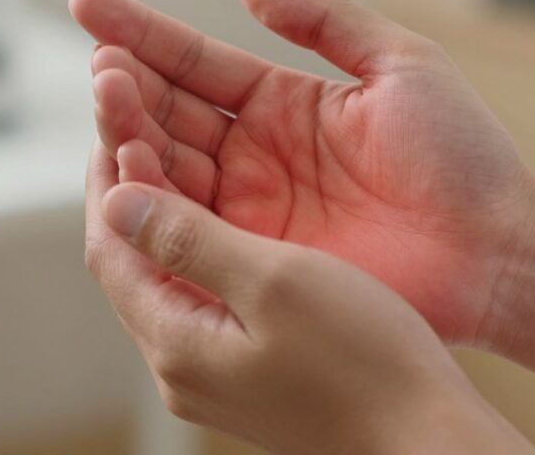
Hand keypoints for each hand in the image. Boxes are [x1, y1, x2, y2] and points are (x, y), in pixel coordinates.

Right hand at [69, 0, 534, 343]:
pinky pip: (186, 228)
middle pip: (168, 113)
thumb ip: (323, 19)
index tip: (87, 5)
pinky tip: (125, 174)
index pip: (195, 61)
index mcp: (283, 102)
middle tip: (102, 69)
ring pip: (167, 167)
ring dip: (129, 137)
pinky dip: (151, 203)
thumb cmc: (462, 156)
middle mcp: (255, 153)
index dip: (141, 32)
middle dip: (125, 87)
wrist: (496, 251)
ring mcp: (250, 208)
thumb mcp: (400, 64)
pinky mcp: (254, 260)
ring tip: (108, 103)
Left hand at [85, 138, 534, 454]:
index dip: (108, 173)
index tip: (116, 112)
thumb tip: (116, 202)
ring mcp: (214, 369)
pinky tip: (220, 207)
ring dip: (163, 207)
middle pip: (130, 258)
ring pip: (166, 271)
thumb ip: (189, 240)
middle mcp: (182, 363)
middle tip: (134, 114)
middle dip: (129, 183)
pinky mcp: (247, 367)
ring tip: (171, 143)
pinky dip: (199, 238)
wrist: (426, 436)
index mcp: (177, 343)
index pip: (110, 245)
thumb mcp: (275, 282)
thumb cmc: (365, 362)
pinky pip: (202, 290)